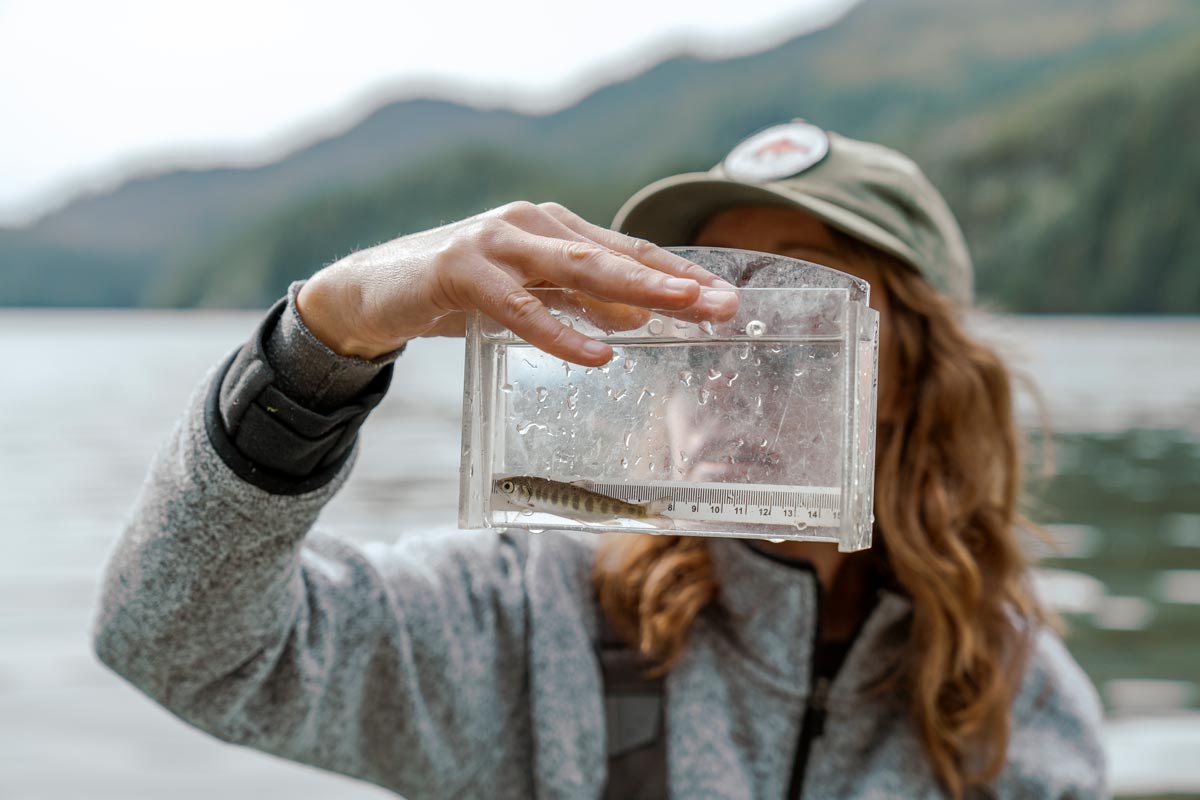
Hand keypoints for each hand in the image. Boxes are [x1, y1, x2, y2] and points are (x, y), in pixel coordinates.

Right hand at [296, 201, 737, 364]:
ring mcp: (497, 242)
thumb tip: (644, 316)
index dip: (679, 273)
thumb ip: (582, 300)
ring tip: (681, 312)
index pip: (628, 250)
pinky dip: (560, 331)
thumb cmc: (461, 289)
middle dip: (674, 281)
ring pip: (576, 269)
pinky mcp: (462, 270)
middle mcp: (532, 224)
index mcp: (553, 227)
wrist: (376, 287)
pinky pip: (521, 307)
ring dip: (635, 290)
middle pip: (615, 256)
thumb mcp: (533, 293)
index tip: (727, 299)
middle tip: (724, 305)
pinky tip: (598, 353)